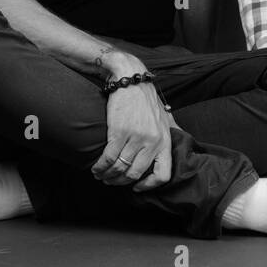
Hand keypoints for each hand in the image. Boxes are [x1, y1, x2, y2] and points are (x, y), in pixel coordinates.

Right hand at [90, 52, 173, 190]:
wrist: (131, 79)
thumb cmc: (146, 100)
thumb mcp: (164, 118)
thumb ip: (168, 134)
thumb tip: (171, 147)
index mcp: (165, 141)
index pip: (163, 174)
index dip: (149, 186)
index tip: (137, 187)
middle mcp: (153, 141)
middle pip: (135, 174)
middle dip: (120, 182)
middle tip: (111, 181)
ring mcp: (136, 137)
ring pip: (120, 168)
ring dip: (107, 176)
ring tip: (101, 175)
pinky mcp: (119, 131)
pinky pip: (108, 158)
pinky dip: (100, 167)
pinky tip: (96, 168)